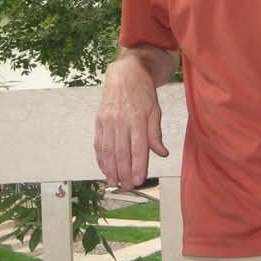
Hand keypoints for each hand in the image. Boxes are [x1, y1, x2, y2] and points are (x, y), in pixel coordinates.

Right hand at [94, 57, 168, 188]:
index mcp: (137, 118)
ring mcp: (107, 121)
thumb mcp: (155, 110)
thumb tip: (162, 153)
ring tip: (114, 182)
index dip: (138, 166)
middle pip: (121, 152)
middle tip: (127, 186)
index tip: (138, 180)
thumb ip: (155, 133)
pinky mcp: (99, 120)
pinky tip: (104, 168)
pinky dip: (101, 158)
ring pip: (108, 150)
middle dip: (124, 172)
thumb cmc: (143, 93)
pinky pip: (99, 143)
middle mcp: (120, 120)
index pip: (138, 148)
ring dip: (110, 169)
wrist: (125, 73)